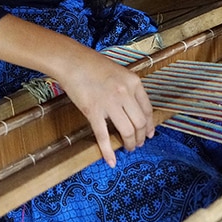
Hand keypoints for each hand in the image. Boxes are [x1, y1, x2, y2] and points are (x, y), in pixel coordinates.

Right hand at [54, 50, 155, 166]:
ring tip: (128, 148)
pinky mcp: (93, 111)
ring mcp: (109, 103)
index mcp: (133, 82)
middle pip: (140, 123)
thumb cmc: (92, 64)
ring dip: (129, 143)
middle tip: (138, 144)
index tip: (149, 133)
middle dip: (141, 137)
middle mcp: (125, 93)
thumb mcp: (118, 72)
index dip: (150, 125)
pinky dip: (108, 151)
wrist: (71, 60)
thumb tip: (132, 108)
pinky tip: (111, 161)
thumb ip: (127, 88)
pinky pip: (103, 136)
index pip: (148, 109)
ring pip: (127, 131)